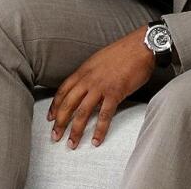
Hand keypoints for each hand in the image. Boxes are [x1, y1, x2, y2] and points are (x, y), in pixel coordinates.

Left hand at [47, 26, 154, 148]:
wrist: (140, 46)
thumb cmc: (122, 52)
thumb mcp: (98, 60)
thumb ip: (89, 73)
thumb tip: (85, 85)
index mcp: (83, 71)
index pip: (63, 91)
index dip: (55, 106)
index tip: (50, 117)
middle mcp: (88, 79)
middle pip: (68, 104)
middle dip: (60, 122)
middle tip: (55, 136)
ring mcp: (101, 87)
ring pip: (82, 112)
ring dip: (75, 130)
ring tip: (71, 144)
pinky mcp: (115, 94)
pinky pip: (104, 115)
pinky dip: (99, 130)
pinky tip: (96, 141)